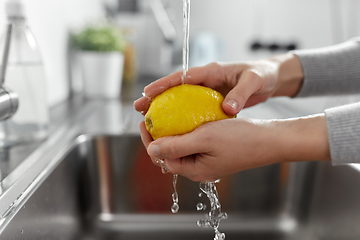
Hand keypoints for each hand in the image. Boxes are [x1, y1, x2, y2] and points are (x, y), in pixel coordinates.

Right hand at [134, 53, 303, 115]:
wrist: (270, 79)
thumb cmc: (262, 75)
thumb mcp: (253, 81)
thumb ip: (240, 94)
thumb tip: (227, 109)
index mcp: (211, 71)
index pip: (183, 76)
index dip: (164, 84)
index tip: (147, 92)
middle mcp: (204, 80)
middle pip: (174, 88)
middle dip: (156, 97)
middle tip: (138, 108)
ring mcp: (206, 91)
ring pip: (179, 100)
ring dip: (164, 109)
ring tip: (148, 121)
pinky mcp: (210, 101)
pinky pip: (191, 109)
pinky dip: (180, 117)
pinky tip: (173, 129)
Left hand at [139, 114, 329, 181]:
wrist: (270, 140)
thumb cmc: (240, 138)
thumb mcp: (205, 139)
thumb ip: (176, 146)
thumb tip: (151, 149)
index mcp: (193, 170)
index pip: (161, 157)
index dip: (149, 139)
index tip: (144, 120)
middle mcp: (199, 168)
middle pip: (170, 153)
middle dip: (158, 135)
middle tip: (153, 116)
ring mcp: (208, 161)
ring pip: (182, 147)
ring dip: (172, 132)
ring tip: (167, 115)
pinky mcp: (216, 152)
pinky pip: (195, 142)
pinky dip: (187, 130)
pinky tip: (187, 117)